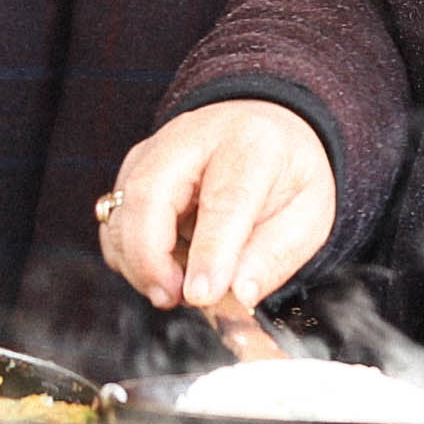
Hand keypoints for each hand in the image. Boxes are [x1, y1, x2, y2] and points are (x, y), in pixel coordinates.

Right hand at [99, 100, 333, 311]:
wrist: (263, 126)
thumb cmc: (285, 172)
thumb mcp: (309, 212)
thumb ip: (275, 255)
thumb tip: (238, 293)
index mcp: (251, 146)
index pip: (224, 201)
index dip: (210, 253)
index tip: (201, 295)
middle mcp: (194, 138)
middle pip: (151, 194)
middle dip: (150, 257)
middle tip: (172, 297)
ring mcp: (156, 149)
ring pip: (123, 206)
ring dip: (137, 260)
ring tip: (171, 288)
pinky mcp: (134, 166)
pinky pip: (114, 215)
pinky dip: (126, 251)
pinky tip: (158, 268)